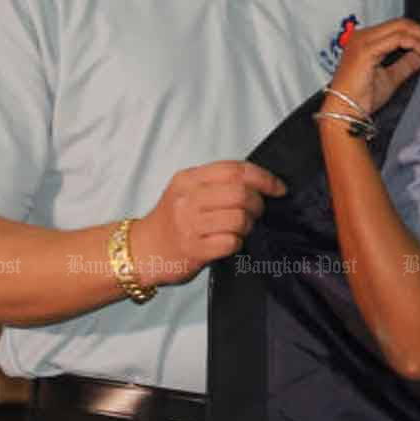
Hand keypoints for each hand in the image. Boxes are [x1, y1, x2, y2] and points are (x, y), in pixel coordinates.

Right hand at [131, 160, 287, 285]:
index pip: (235, 170)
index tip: (278, 187)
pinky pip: (231, 242)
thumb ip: (218, 182)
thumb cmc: (174, 219)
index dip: (264, 178)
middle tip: (257, 212)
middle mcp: (187, 199)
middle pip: (241, 193)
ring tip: (240, 228)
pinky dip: (237, 243)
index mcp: (189, 179)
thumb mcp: (188, 191)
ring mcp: (189, 225)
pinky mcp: (193, 249)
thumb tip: (261, 182)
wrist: (141, 250)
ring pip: (239, 218)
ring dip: (248, 225)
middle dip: (258, 204)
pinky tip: (228, 242)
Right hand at [326, 18, 419, 115]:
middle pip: (401, 24)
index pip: (398, 28)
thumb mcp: (392, 77)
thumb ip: (409, 62)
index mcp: (366, 40)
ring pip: (401, 28)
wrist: (345, 113)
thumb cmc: (362, 99)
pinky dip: (415, 43)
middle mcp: (363, 35)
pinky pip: (397, 39)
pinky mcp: (366, 49)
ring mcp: (363, 40)